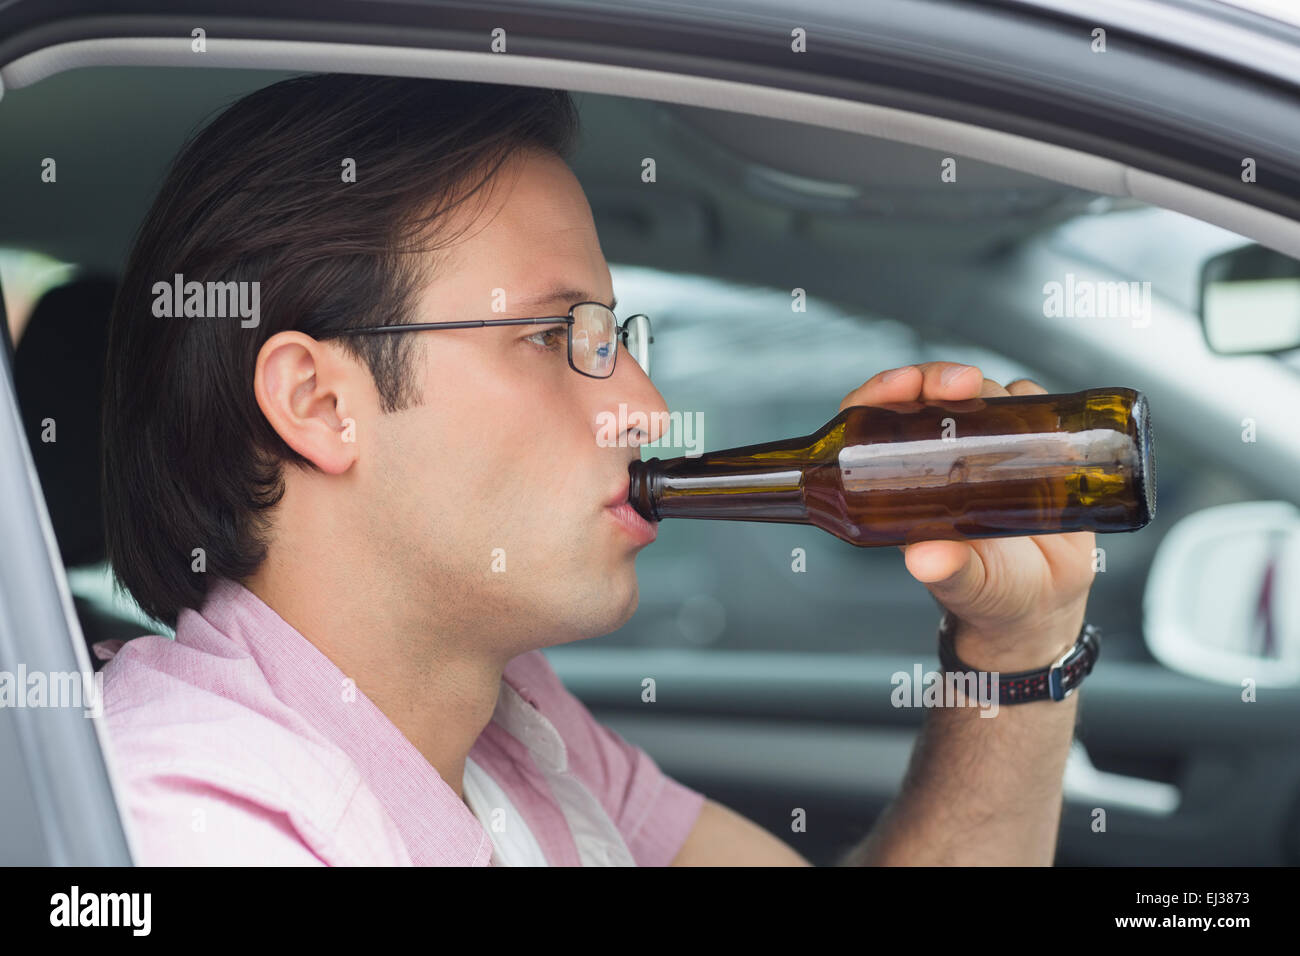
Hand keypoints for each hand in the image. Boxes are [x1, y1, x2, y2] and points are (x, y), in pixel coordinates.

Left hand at [838, 363, 1096, 670]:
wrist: (1043, 608)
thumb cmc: (990, 597)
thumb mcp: (965, 585)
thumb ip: (947, 572)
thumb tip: (924, 558)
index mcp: (906, 485)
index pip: (876, 423)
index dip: (881, 394)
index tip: (902, 386)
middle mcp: (943, 460)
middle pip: (926, 397)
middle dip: (938, 378)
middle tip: (960, 384)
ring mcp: (986, 451)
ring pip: (979, 395)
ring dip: (987, 389)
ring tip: (1004, 412)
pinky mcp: (1031, 450)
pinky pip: (1031, 408)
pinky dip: (1035, 403)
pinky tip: (1040, 421)